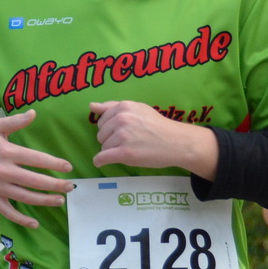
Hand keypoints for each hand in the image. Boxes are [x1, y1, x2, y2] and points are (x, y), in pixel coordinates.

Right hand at [0, 111, 74, 228]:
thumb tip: (34, 113)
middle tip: (70, 186)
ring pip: (26, 198)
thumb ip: (15, 121)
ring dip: (45, 201)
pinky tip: (35, 224)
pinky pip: (8, 212)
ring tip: (60, 200)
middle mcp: (3, 172)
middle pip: (34, 181)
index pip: (36, 159)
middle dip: (55, 185)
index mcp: (6, 153)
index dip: (54, 163)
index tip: (68, 167)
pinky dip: (22, 220)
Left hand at [89, 101, 217, 176]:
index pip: (102, 120)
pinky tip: (103, 162)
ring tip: (130, 149)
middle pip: (101, 134)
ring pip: (103, 147)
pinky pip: (102, 158)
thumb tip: (91, 106)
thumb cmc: (157, 126)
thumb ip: (112, 106)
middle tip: (129, 142)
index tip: (124, 132)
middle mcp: (122, 119)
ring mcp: (123, 136)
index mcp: (124, 107)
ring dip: (112, 151)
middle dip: (110, 139)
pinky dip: (100, 161)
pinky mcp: (124, 153)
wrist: (176, 142)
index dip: (110, 128)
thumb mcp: (137, 109)